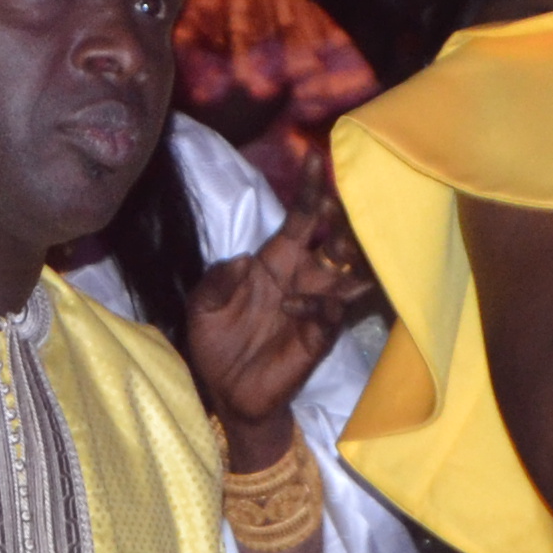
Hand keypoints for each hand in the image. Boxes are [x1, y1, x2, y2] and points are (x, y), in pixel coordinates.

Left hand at [186, 194, 368, 429]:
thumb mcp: (201, 306)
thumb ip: (216, 280)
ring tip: (350, 237)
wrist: (227, 394)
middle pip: (333, 241)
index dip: (308, 191)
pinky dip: (317, 305)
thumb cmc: (217, 344)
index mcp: (275, 262)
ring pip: (346, 273)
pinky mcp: (318, 337)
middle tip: (347, 197)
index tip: (316, 158)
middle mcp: (301, 279)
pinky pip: (329, 314)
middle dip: (343, 219)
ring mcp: (313, 307)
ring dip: (351, 256)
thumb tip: (242, 260)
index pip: (299, 220)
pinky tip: (296, 304)